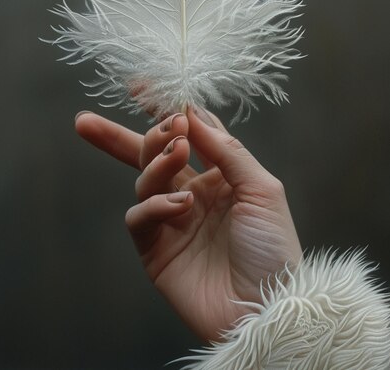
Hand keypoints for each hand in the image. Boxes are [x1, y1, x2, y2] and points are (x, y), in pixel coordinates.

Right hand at [75, 108, 302, 341]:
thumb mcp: (262, 188)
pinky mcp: (154, 248)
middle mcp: (191, 192)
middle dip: (123, 133)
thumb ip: (226, 149)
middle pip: (148, 154)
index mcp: (219, 175)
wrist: (265, 310)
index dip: (164, 109)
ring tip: (178, 154)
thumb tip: (191, 111)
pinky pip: (140, 216)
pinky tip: (181, 207)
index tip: (140, 86)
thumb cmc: (273, 249)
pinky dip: (156, 205)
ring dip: (158, 160)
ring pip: (144, 178)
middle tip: (146, 117)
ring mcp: (171, 220)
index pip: (186, 134)